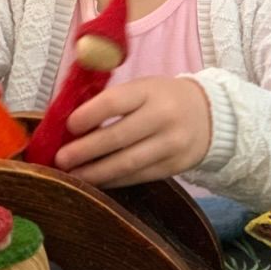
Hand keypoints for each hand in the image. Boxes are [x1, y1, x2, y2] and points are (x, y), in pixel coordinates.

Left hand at [54, 76, 211, 187]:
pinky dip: (114, 181)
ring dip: (95, 172)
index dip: (88, 115)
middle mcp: (163, 117)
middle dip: (85, 150)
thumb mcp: (142, 87)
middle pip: (118, 137)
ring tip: (72, 176)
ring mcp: (171, 145)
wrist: (210, 115)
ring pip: (127, 163)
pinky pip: (138, 177)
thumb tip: (70, 125)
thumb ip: (111, 101)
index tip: (68, 126)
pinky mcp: (174, 167)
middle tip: (60, 159)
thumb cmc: (162, 98)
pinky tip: (95, 182)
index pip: (114, 102)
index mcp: (149, 91)